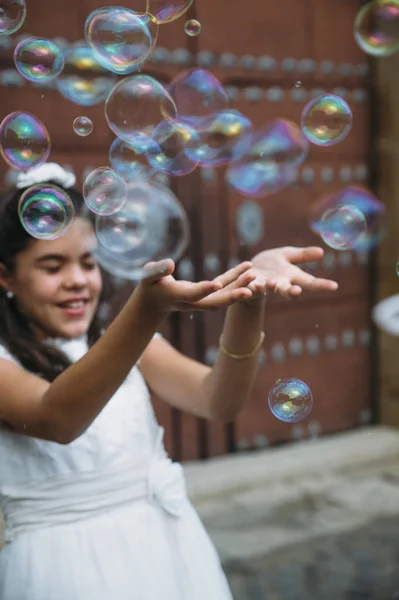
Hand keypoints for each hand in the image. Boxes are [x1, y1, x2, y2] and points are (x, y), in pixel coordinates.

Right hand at [138, 259, 255, 312]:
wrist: (155, 302)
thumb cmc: (150, 285)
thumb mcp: (148, 275)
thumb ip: (158, 270)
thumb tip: (170, 264)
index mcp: (177, 296)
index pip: (192, 295)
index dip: (204, 290)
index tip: (216, 284)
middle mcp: (192, 302)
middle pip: (214, 302)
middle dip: (231, 296)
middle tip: (249, 289)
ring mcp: (201, 299)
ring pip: (222, 296)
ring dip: (238, 287)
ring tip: (253, 274)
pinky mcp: (207, 293)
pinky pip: (223, 285)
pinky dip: (235, 277)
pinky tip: (248, 267)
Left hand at [244, 246, 338, 300]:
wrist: (247, 270)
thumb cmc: (270, 264)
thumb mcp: (287, 255)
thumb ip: (302, 255)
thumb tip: (322, 252)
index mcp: (291, 277)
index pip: (309, 282)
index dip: (321, 285)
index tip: (334, 286)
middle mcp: (279, 284)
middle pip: (288, 291)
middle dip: (292, 292)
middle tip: (297, 292)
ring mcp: (264, 286)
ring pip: (268, 289)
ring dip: (271, 287)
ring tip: (272, 283)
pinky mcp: (249, 286)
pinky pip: (249, 287)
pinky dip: (249, 285)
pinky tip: (250, 281)